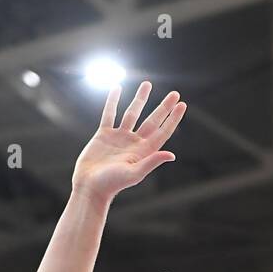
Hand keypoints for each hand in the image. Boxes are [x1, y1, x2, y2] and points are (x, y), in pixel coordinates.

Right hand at [72, 81, 185, 203]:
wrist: (90, 187)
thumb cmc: (112, 184)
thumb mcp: (134, 173)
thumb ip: (152, 162)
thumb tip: (172, 155)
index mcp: (144, 151)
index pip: (162, 131)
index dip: (173, 118)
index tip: (182, 104)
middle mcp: (134, 143)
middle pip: (152, 120)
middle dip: (163, 107)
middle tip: (175, 93)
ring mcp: (119, 137)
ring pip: (132, 113)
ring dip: (140, 99)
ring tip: (147, 84)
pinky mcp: (104, 135)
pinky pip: (110, 114)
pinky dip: (113, 101)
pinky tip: (117, 88)